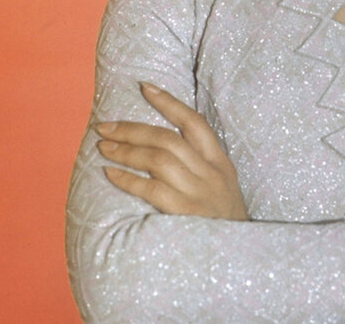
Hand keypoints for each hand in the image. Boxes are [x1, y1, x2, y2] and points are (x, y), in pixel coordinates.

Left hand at [94, 82, 248, 220]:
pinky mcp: (184, 213)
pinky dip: (128, 179)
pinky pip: (151, 189)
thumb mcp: (222, 187)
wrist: (241, 257)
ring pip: (158, 159)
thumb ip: (200, 167)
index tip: (144, 88)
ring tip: (103, 146)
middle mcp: (210, 173)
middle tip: (105, 126)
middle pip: (168, 139)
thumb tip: (162, 146)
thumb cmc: (223, 222)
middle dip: (133, 129)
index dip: (169, 103)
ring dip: (126, 150)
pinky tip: (110, 173)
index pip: (195, 123)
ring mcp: (198, 193)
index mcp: (220, 162)